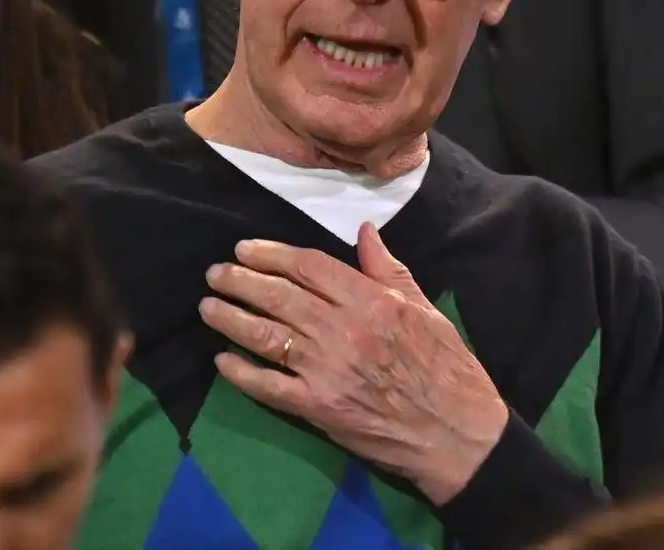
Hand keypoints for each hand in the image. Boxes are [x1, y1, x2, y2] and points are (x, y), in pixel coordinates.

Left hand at [198, 223, 508, 503]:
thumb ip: (388, 270)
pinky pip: (270, 387)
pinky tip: (222, 362)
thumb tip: (364, 231)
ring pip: (267, 337)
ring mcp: (327, 371)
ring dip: (232, 320)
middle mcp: (343, 330)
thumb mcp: (423, 308)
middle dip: (241, 281)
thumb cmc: (445, 367)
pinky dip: (243, 374)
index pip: (308, 267)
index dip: (271, 255)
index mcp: (370, 301)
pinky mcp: (318, 408)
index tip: (245, 250)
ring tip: (208, 307)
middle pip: (279, 297)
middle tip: (215, 274)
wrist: (455, 432)